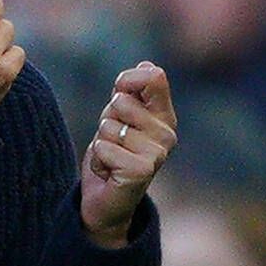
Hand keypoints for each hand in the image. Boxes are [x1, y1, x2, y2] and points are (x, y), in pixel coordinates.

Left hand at [79, 63, 174, 245]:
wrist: (107, 200)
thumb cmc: (114, 155)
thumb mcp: (120, 117)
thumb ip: (130, 92)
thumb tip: (147, 65)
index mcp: (165, 116)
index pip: (154, 77)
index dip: (127, 81)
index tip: (119, 96)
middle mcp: (167, 134)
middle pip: (121, 102)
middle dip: (106, 120)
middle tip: (114, 142)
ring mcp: (157, 154)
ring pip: (109, 126)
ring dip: (101, 142)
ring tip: (112, 158)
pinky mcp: (141, 171)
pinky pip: (103, 147)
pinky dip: (98, 160)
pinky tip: (109, 172)